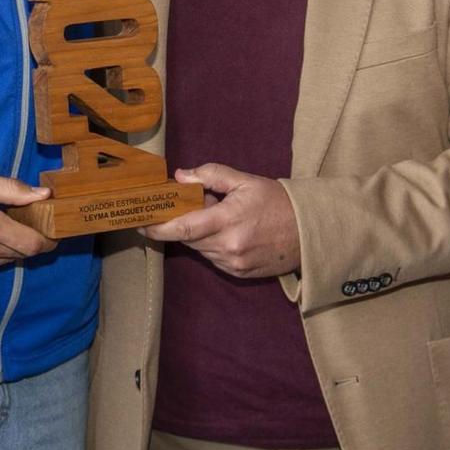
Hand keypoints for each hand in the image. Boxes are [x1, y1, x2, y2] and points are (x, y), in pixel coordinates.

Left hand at [140, 163, 299, 278]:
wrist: (309, 231)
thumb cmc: (278, 202)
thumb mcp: (245, 181)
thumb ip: (211, 176)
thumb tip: (181, 176)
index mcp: (228, 221)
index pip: (183, 228)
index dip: (158, 227)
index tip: (141, 222)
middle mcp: (229, 247)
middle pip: (189, 238)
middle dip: (182, 224)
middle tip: (187, 207)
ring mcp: (234, 264)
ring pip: (200, 249)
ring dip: (199, 235)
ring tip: (217, 217)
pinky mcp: (240, 274)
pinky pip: (214, 259)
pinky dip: (212, 246)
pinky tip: (228, 232)